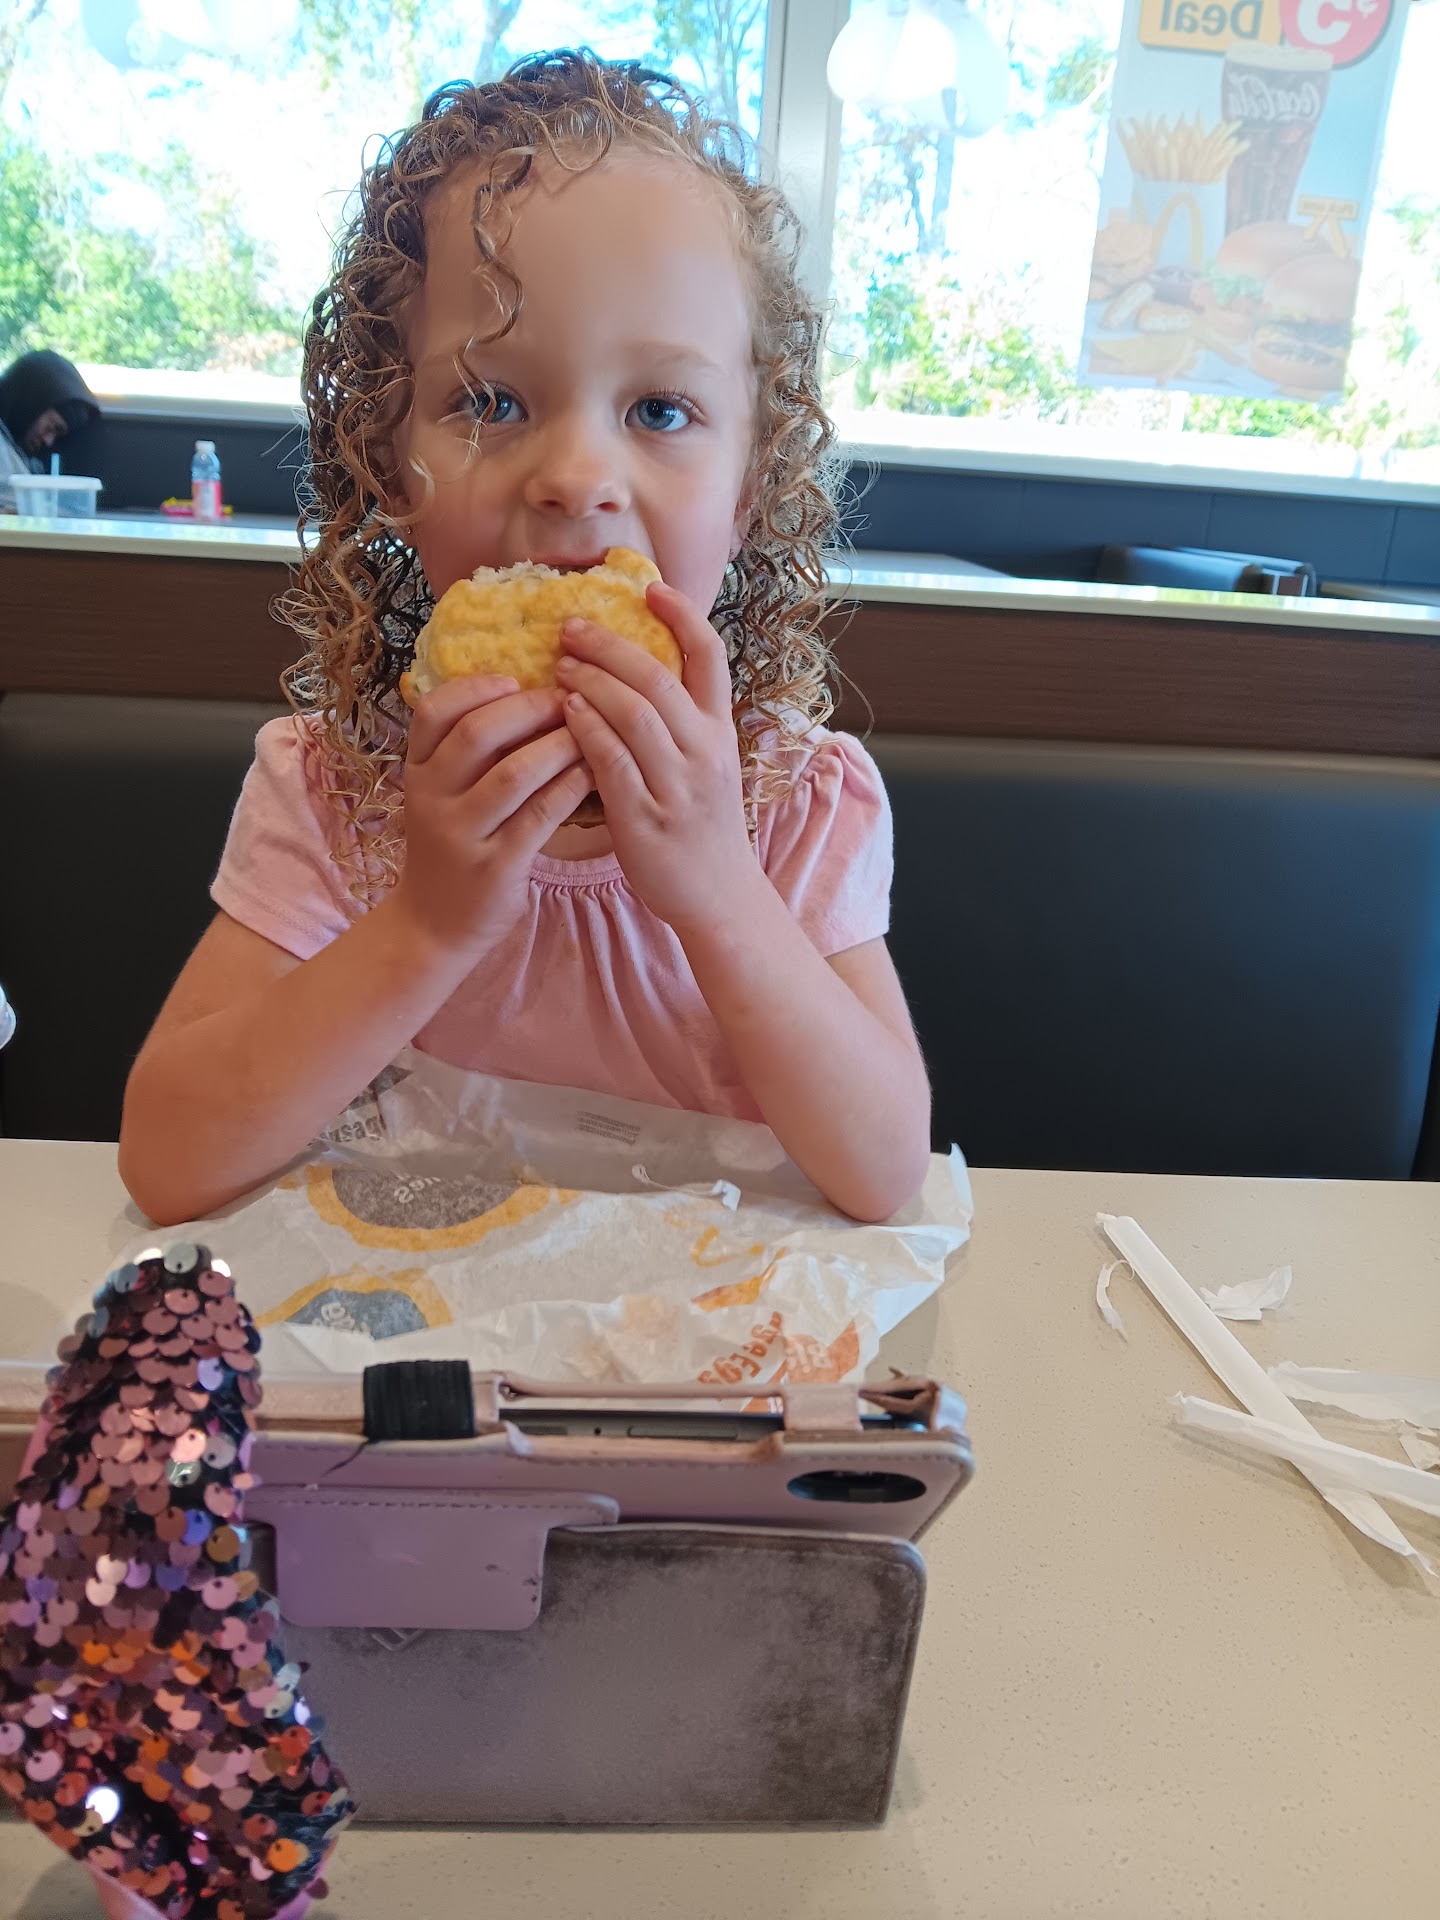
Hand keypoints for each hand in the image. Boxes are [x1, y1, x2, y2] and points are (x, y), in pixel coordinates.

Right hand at [395, 675, 591, 955]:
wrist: (435, 924)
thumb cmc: (453, 845)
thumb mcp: (442, 794)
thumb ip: (467, 750)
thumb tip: (528, 689)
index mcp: (417, 771)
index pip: (433, 710)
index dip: (477, 687)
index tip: (516, 679)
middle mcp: (431, 798)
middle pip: (478, 733)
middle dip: (531, 708)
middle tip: (569, 700)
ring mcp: (461, 835)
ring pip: (514, 773)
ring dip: (559, 745)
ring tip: (590, 732)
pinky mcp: (495, 867)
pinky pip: (540, 815)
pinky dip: (570, 787)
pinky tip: (592, 773)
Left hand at [556, 582, 760, 933]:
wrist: (718, 895)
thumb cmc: (702, 825)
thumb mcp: (707, 764)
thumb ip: (681, 721)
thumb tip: (637, 671)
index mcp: (720, 731)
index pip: (710, 658)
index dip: (683, 616)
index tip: (651, 589)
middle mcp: (704, 751)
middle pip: (657, 678)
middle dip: (610, 646)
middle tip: (570, 627)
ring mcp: (677, 784)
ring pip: (633, 714)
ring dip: (591, 682)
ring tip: (559, 666)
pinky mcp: (646, 817)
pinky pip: (611, 761)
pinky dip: (585, 730)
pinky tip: (564, 714)